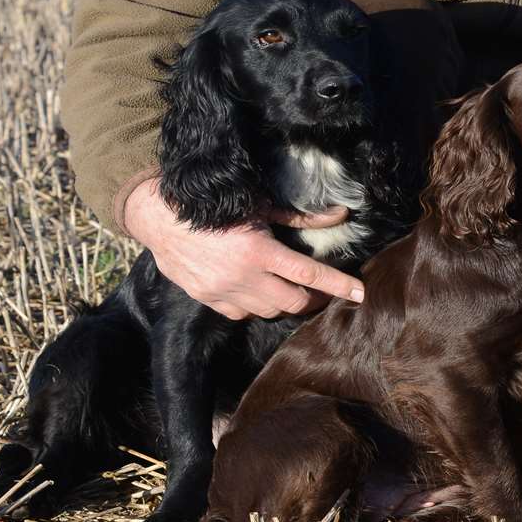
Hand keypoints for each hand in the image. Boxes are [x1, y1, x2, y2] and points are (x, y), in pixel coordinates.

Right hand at [123, 177, 364, 319]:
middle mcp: (242, 277)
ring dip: (285, 302)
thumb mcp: (260, 206)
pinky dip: (256, 307)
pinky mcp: (207, 300)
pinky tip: (259, 292)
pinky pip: (242, 314)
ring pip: (269, 312)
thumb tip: (339, 215)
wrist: (161, 218)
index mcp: (258, 251)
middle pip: (293, 302)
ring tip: (292, 289)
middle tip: (323, 291)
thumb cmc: (215, 207)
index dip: (338, 285)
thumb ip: (300, 217)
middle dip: (314, 299)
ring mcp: (223, 292)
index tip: (361, 294)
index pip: (309, 274)